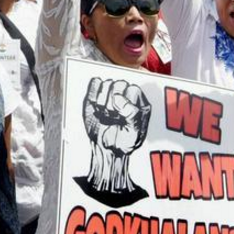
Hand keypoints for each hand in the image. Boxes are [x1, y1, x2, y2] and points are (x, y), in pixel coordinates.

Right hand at [82, 78, 151, 193]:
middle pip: (120, 84)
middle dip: (113, 101)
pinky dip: (93, 94)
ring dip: (103, 100)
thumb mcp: (134, 133)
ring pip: (107, 83)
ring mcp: (112, 94)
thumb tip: (118, 98)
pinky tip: (96, 107)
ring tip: (104, 114)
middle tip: (111, 116)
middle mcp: (127, 96)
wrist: (106, 150)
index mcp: (140, 104)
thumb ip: (132, 114)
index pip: (133, 89)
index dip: (125, 100)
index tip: (119, 114)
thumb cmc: (123, 143)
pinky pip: (95, 83)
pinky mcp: (98, 95)